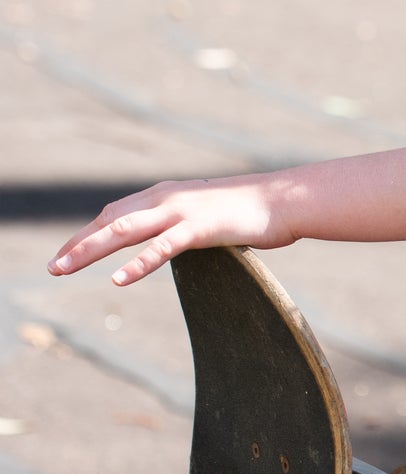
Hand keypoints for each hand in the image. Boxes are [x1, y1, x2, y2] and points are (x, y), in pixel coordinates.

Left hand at [47, 174, 295, 286]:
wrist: (285, 200)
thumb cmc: (251, 212)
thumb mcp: (208, 215)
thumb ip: (184, 225)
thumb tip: (173, 242)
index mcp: (165, 194)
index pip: (115, 213)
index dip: (87, 233)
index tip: (66, 253)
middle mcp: (165, 198)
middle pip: (109, 220)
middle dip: (78, 243)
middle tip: (53, 266)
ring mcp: (180, 212)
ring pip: (123, 231)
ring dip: (89, 250)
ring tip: (64, 269)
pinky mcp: (199, 228)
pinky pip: (161, 248)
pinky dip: (137, 264)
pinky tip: (118, 279)